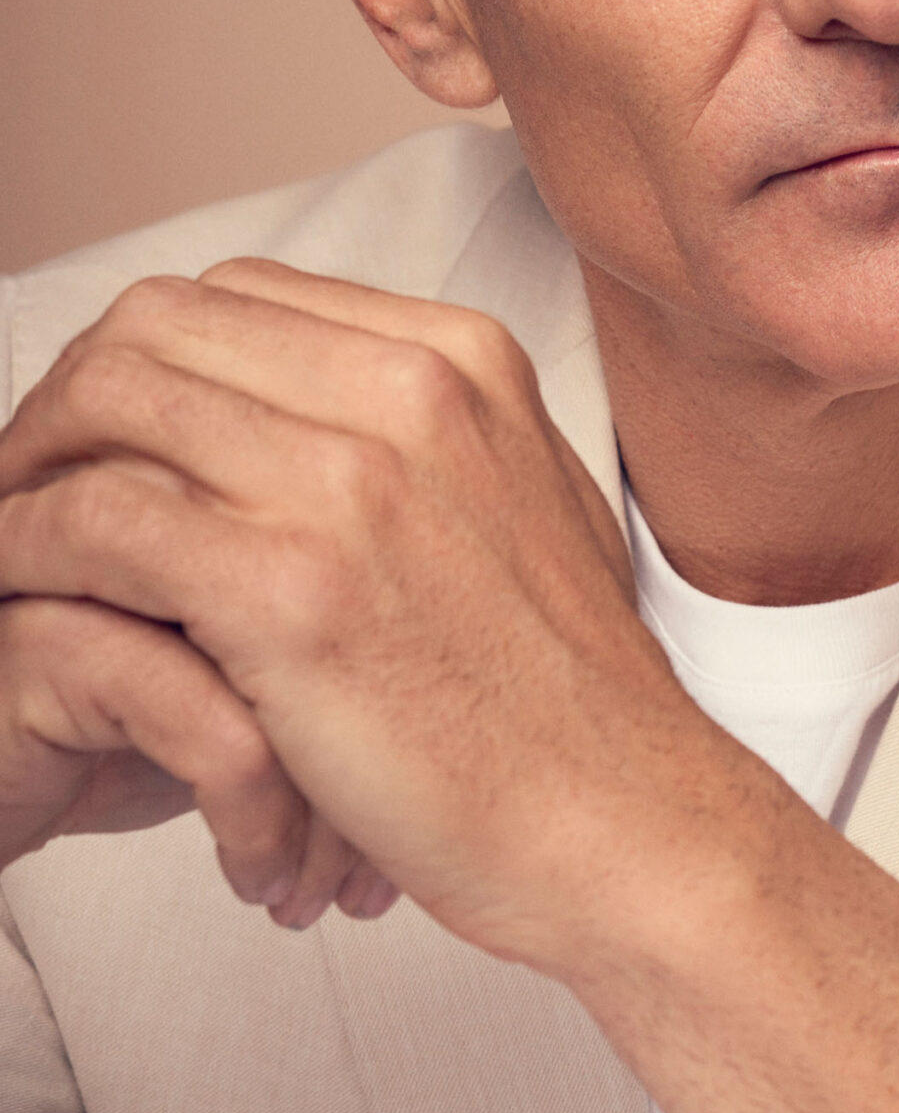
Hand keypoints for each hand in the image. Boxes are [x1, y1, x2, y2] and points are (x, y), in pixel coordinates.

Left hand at [0, 260, 898, 1112]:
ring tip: (7, 543)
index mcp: (460, 356)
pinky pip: (99, 522)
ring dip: (29, 472)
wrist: (623, 816)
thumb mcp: (522, 501)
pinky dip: (30, 549)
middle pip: (157, 327)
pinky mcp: (292, 587)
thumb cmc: (564, 696)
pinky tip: (22, 598)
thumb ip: (420, 436)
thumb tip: (296, 412)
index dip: (138, 359)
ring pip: (111, 403)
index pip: (236, 296)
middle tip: (23, 485)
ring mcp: (351, 479)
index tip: (97, 435)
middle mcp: (408, 386)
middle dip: (64, 400)